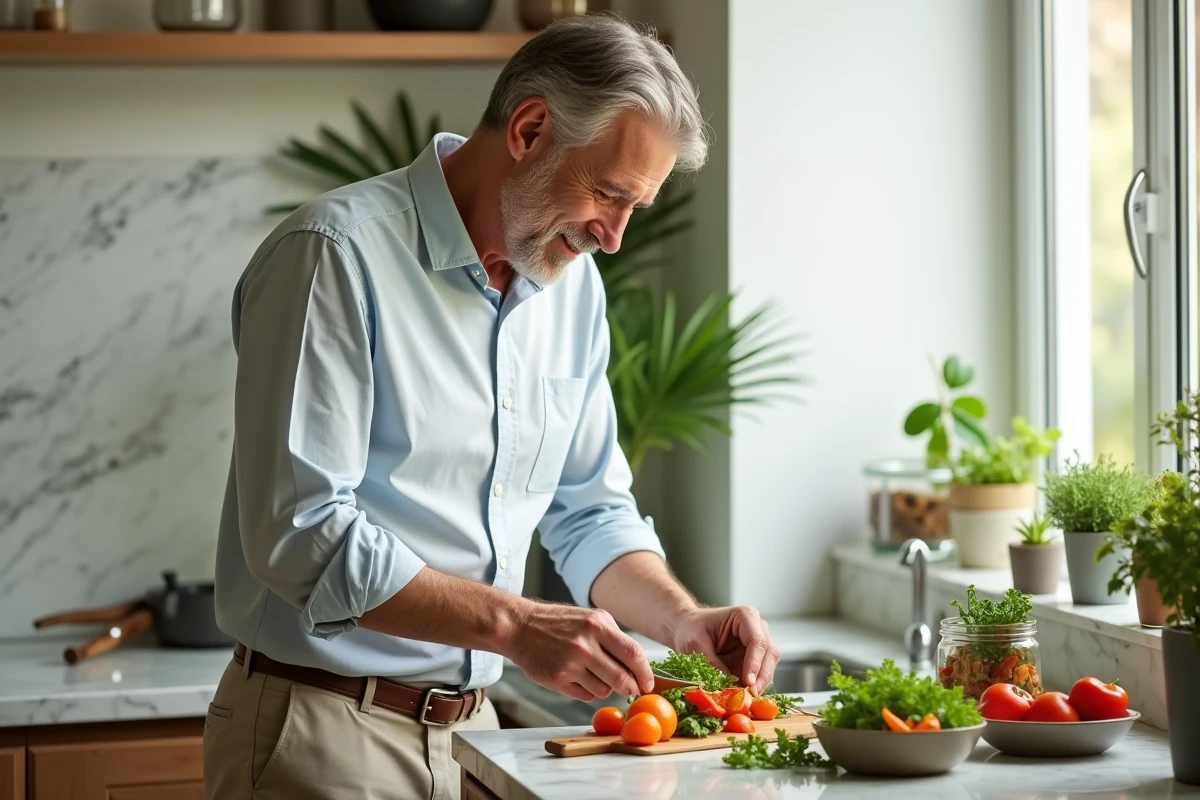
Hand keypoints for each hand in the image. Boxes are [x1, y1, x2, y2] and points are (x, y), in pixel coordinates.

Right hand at [502, 599, 654, 702]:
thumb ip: (615, 639)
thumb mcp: (591, 618)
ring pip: (604, 691)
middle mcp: (584, 644)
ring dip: (605, 688)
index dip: (645, 672)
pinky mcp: (556, 679)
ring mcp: (569, 663)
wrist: (520, 626)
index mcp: (597, 624)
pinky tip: (577, 677)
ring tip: (592, 673)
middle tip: (631, 689)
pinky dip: (587, 691)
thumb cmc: (559, 623)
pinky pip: (585, 696)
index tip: (649, 683)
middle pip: (622, 678)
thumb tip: (639, 667)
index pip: (633, 653)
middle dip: (631, 688)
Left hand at [671, 606, 779, 694]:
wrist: (687, 628)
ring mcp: (758, 644)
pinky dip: (753, 686)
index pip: (757, 641)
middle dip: (761, 677)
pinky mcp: (755, 659)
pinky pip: (760, 674)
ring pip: (768, 666)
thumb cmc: (691, 629)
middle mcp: (757, 628)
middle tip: (750, 695)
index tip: (748, 682)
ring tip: (745, 698)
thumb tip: (728, 686)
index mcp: (745, 616)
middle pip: (769, 654)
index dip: (755, 663)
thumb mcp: (695, 645)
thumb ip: (712, 664)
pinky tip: (743, 695)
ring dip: (759, 683)